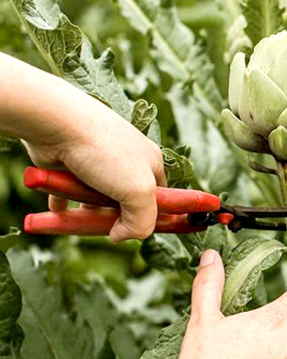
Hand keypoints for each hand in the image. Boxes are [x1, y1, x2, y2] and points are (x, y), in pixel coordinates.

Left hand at [0, 52, 164, 240]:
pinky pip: (68, 192)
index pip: (159, 197)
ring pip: (96, 198)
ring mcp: (97, 161)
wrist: (56, 123)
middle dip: (116, 217)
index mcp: (150, 162)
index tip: (135, 230)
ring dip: (89, 211)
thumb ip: (142, 221)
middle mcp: (126, 160)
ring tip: (79, 217)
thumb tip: (121, 236)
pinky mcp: (70, 163)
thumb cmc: (104, 152)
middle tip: (106, 228)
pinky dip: (64, 204)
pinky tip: (59, 212)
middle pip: (125, 200)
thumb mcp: (139, 192)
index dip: (150, 216)